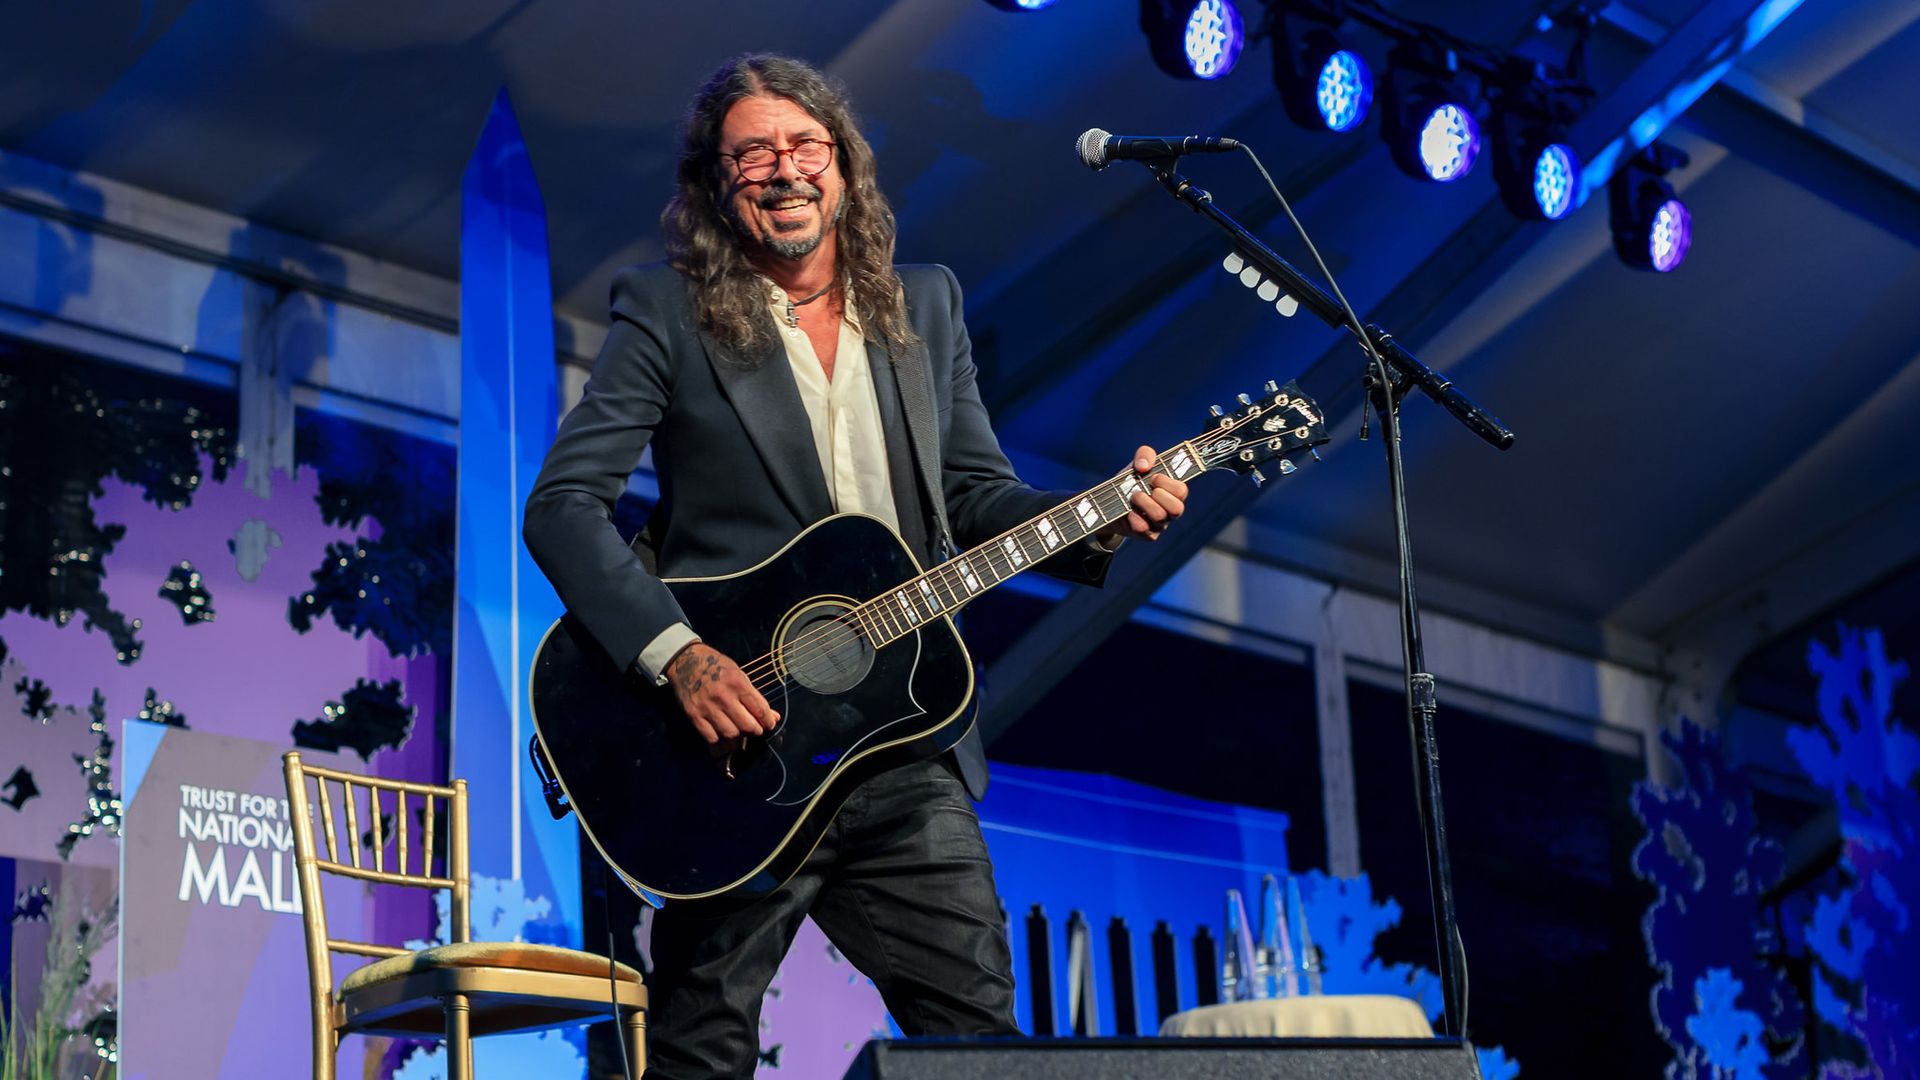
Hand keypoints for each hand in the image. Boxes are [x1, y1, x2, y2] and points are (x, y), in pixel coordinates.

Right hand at [665, 642, 779, 743]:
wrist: (685, 661)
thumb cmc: (716, 666)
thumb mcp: (738, 674)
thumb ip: (754, 696)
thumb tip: (773, 717)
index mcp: (737, 682)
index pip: (759, 709)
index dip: (768, 721)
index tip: (770, 724)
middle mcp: (723, 696)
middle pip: (747, 725)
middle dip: (755, 730)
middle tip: (755, 728)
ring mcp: (707, 707)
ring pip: (730, 734)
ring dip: (738, 736)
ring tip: (739, 730)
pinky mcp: (694, 715)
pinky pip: (711, 737)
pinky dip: (720, 740)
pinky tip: (723, 733)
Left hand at [1099, 445, 1187, 544]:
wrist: (1109, 504)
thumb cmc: (1130, 483)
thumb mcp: (1137, 465)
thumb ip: (1145, 454)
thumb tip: (1143, 466)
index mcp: (1172, 493)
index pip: (1182, 491)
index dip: (1167, 483)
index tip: (1153, 478)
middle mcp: (1169, 511)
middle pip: (1177, 509)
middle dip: (1159, 496)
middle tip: (1143, 489)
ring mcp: (1160, 525)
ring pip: (1160, 517)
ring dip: (1144, 503)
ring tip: (1133, 497)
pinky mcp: (1147, 536)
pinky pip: (1143, 528)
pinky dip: (1133, 516)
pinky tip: (1127, 511)